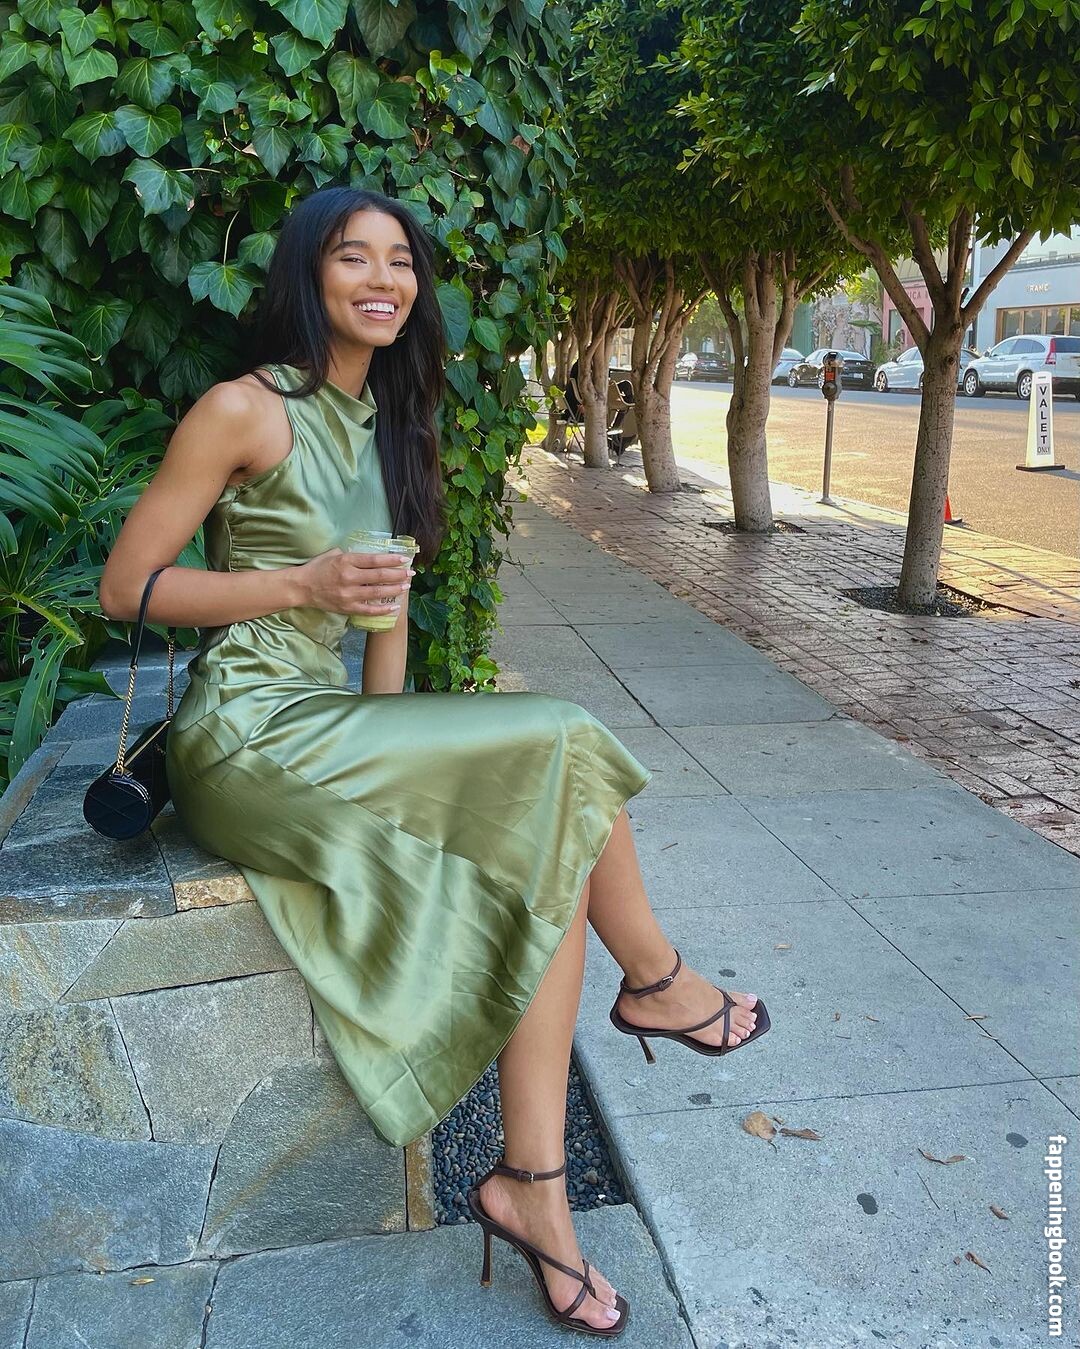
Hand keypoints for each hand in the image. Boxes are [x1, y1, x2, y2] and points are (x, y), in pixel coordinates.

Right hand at [295, 548, 412, 616]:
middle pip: (380, 576)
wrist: (301, 587)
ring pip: (377, 593)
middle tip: (411, 573)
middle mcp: (349, 577)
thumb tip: (370, 557)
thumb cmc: (318, 568)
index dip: (392, 559)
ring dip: (394, 590)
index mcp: (346, 561)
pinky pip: (369, 610)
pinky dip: (383, 609)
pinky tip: (394, 607)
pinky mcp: (347, 607)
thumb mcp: (334, 554)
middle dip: (398, 574)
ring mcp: (348, 594)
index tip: (404, 558)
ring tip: (406, 587)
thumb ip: (352, 555)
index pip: (374, 560)